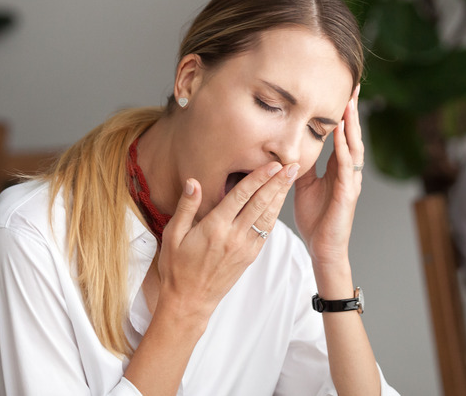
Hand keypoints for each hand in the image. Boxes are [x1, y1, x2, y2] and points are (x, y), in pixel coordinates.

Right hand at [157, 161, 298, 320]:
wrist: (190, 300)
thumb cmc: (177, 267)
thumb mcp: (172, 235)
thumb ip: (186, 207)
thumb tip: (194, 182)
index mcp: (215, 227)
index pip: (241, 196)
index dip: (259, 178)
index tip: (272, 164)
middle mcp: (233, 236)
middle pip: (261, 203)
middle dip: (278, 182)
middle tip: (293, 165)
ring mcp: (244, 248)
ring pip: (267, 217)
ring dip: (281, 196)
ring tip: (291, 178)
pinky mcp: (250, 257)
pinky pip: (265, 232)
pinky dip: (275, 214)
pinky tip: (279, 202)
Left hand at [294, 84, 362, 266]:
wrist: (322, 248)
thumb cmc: (315, 218)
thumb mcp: (302, 185)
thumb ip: (300, 165)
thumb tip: (288, 147)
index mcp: (337, 168)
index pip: (342, 135)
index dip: (342, 114)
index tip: (342, 91)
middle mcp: (348, 171)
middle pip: (352, 134)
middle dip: (352, 111)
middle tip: (354, 86)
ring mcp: (350, 181)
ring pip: (354, 146)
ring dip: (351, 125)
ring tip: (350, 103)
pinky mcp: (348, 194)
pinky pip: (347, 167)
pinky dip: (345, 149)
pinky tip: (342, 135)